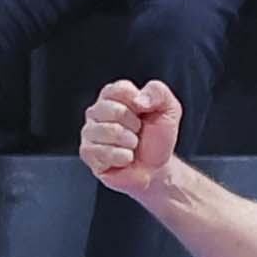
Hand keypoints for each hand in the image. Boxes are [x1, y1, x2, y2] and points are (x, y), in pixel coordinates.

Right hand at [78, 79, 190, 200]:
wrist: (156, 167)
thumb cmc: (157, 137)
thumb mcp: (168, 108)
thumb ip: (158, 92)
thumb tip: (139, 100)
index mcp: (113, 95)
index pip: (120, 89)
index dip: (138, 104)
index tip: (144, 112)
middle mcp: (97, 111)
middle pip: (116, 111)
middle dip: (135, 125)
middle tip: (138, 132)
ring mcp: (89, 132)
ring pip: (110, 131)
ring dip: (130, 142)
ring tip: (132, 145)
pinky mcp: (88, 152)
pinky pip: (105, 152)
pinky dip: (123, 157)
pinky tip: (126, 158)